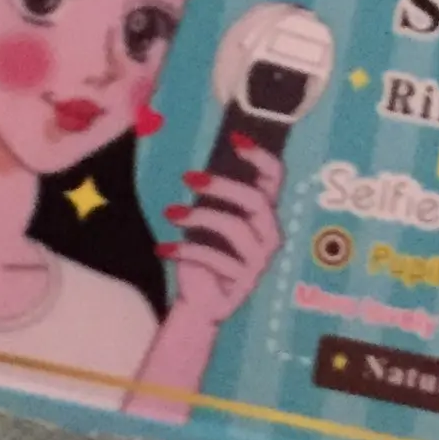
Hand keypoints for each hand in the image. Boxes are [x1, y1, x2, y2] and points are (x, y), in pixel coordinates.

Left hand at [158, 143, 283, 324]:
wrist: (199, 300)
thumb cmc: (205, 252)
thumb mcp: (208, 219)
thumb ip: (214, 196)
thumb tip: (203, 164)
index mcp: (264, 213)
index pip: (275, 179)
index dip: (260, 157)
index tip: (235, 139)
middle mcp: (269, 234)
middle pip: (256, 200)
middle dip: (222, 186)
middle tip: (189, 178)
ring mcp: (260, 259)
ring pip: (234, 227)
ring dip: (198, 217)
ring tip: (171, 214)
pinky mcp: (244, 281)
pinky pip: (215, 258)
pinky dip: (185, 250)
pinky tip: (164, 248)